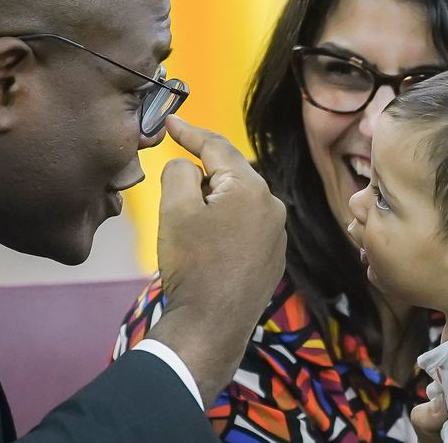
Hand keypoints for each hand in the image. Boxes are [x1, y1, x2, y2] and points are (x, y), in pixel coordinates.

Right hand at [147, 116, 286, 405]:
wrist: (213, 326)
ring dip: (216, 199)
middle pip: (231, 174)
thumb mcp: (175, 210)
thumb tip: (188, 166)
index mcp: (251, 187)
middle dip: (203, 171)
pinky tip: (210, 242)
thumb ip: (179, 172)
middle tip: (175, 177)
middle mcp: (273, 205)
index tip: (170, 121)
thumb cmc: (192, 264)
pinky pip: (248, 226)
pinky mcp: (274, 257)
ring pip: (240, 201)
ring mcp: (277, 233)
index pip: (217, 147)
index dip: (190, 132)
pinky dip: (228, 223)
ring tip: (190, 219)